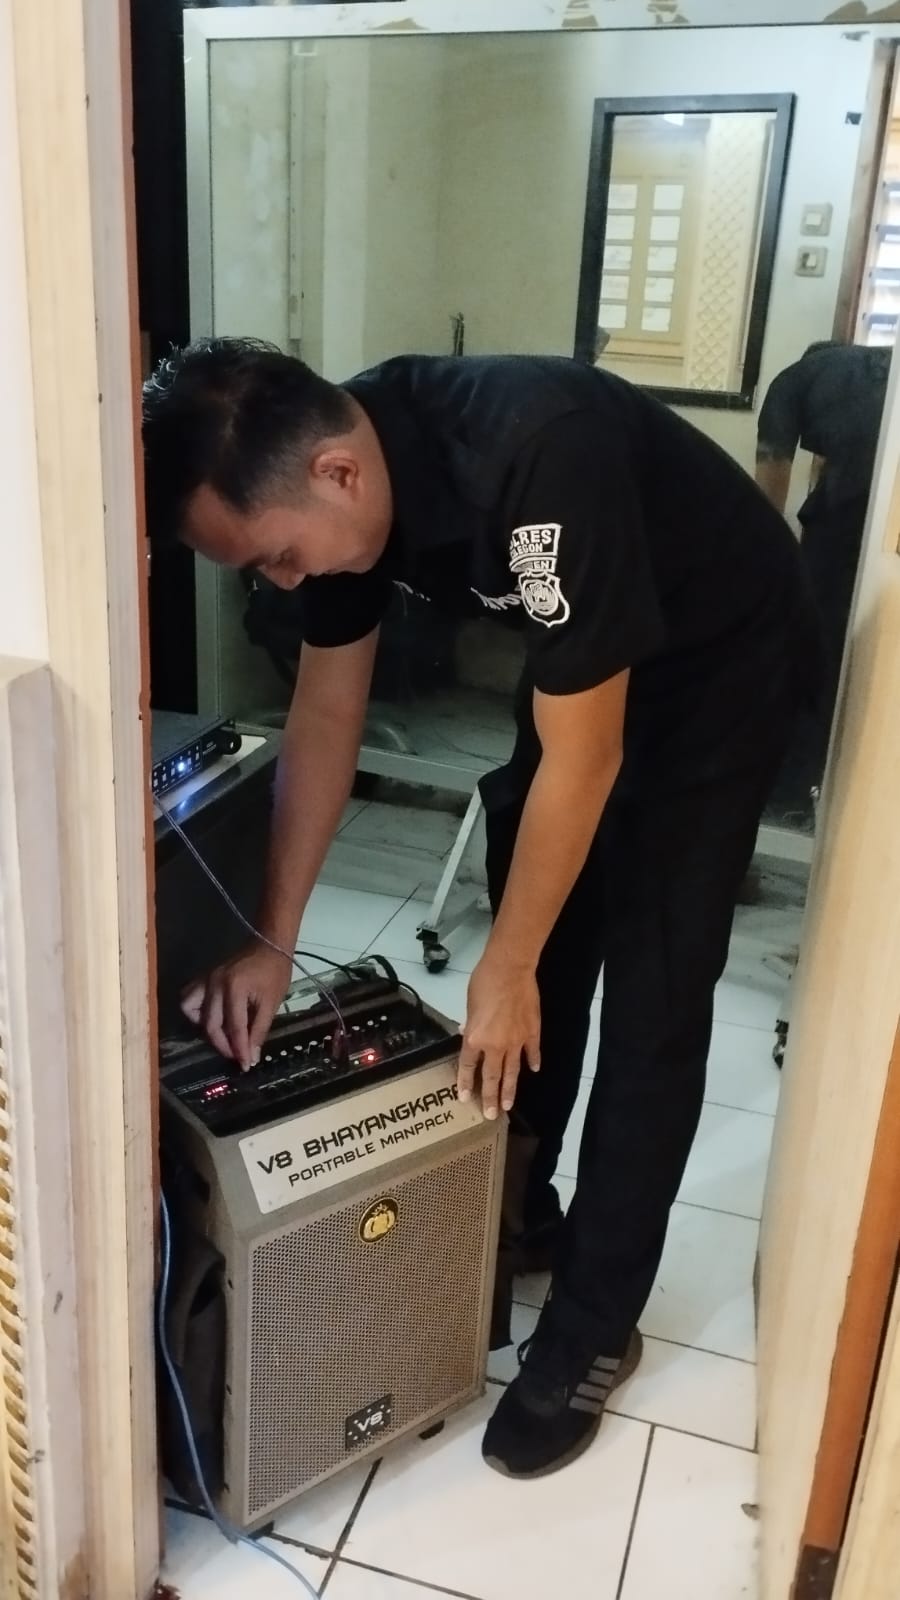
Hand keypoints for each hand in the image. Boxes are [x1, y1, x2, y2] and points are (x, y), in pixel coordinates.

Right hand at [180, 942, 292, 1069]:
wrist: (269, 944)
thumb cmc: (275, 971)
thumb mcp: (272, 1002)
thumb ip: (259, 1030)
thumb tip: (252, 1057)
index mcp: (234, 988)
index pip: (234, 1027)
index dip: (239, 1050)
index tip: (246, 1066)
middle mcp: (214, 983)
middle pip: (210, 1024)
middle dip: (223, 1045)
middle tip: (237, 1055)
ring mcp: (205, 978)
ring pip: (190, 1009)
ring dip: (204, 1027)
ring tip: (222, 1035)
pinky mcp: (203, 977)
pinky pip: (188, 997)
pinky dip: (195, 1011)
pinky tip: (211, 1018)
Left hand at [457, 954, 540, 1120]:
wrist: (510, 970)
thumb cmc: (484, 983)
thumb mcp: (469, 1005)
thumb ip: (470, 1023)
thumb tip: (467, 1032)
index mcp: (475, 1038)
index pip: (467, 1066)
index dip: (464, 1083)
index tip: (464, 1098)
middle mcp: (495, 1045)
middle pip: (491, 1076)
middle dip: (489, 1097)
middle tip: (490, 1115)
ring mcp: (516, 1041)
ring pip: (512, 1071)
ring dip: (509, 1089)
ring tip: (507, 1105)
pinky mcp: (532, 1032)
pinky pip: (532, 1052)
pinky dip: (532, 1061)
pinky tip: (533, 1070)